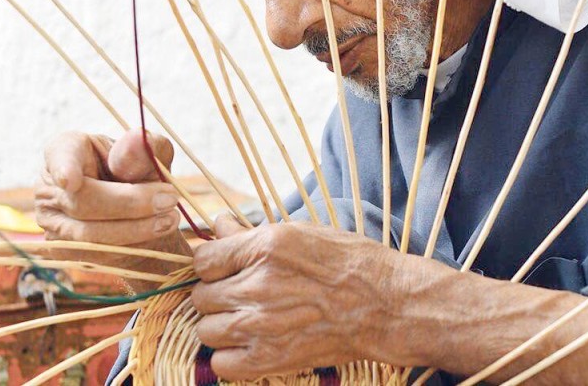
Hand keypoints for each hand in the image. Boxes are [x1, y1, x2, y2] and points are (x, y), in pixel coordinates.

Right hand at [35, 130, 191, 289]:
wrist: (145, 216)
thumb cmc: (142, 176)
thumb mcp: (151, 159)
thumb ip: (145, 150)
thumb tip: (136, 140)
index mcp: (67, 150)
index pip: (59, 154)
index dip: (63, 167)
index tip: (71, 180)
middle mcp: (50, 187)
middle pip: (82, 201)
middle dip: (129, 203)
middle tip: (169, 199)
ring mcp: (52, 221)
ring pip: (89, 233)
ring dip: (135, 229)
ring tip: (171, 219)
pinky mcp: (63, 250)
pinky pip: (95, 254)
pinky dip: (130, 245)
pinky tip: (156, 233)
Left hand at [190, 215, 432, 379]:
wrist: (386, 304)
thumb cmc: (350, 263)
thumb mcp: (302, 234)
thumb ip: (251, 233)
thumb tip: (217, 224)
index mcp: (266, 247)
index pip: (203, 259)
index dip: (213, 263)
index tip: (226, 268)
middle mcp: (258, 285)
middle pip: (201, 296)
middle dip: (217, 293)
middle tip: (242, 293)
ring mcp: (261, 325)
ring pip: (205, 329)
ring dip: (221, 324)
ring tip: (246, 318)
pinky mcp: (270, 359)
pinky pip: (220, 363)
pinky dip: (230, 356)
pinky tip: (250, 344)